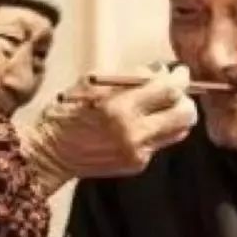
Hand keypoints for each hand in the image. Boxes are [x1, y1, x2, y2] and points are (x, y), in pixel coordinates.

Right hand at [19, 65, 198, 194]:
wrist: (50, 154)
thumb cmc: (67, 113)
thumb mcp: (92, 83)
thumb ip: (129, 76)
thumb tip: (160, 71)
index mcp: (118, 108)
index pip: (168, 91)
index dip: (179, 79)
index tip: (179, 71)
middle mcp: (132, 133)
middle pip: (184, 114)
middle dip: (185, 97)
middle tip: (177, 88)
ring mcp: (137, 152)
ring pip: (179, 130)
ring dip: (176, 113)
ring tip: (163, 104)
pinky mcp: (137, 164)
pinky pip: (162, 142)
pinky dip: (159, 128)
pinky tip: (144, 121)